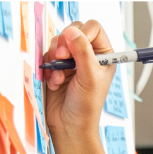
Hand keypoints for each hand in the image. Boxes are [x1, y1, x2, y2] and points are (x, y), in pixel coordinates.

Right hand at [44, 21, 114, 139]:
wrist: (69, 125)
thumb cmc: (86, 107)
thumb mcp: (89, 77)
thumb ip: (82, 52)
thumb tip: (73, 31)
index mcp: (104, 56)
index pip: (93, 28)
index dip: (83, 33)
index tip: (76, 46)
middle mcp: (89, 56)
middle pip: (73, 30)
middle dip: (65, 43)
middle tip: (63, 58)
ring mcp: (72, 60)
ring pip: (58, 41)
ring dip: (56, 58)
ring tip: (60, 77)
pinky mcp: (57, 66)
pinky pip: (48, 54)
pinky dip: (49, 67)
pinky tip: (55, 82)